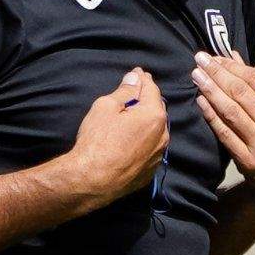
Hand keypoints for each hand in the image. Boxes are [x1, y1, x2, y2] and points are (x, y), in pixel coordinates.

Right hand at [62, 69, 170, 207]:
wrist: (92, 181)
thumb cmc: (97, 141)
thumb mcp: (106, 107)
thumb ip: (124, 91)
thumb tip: (134, 79)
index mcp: (154, 115)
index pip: (151, 89)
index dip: (142, 79)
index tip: (137, 73)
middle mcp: (162, 135)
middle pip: (156, 109)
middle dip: (146, 98)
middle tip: (134, 91)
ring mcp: (158, 155)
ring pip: (155, 130)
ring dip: (146, 120)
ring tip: (132, 115)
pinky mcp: (150, 171)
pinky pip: (150, 149)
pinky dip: (143, 140)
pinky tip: (130, 139)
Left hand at [192, 51, 254, 210]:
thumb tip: (235, 59)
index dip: (232, 65)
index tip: (216, 57)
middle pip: (240, 92)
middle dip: (217, 73)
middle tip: (200, 59)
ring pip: (230, 111)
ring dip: (210, 90)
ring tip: (196, 75)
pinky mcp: (248, 160)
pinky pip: (225, 133)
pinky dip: (211, 116)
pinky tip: (201, 101)